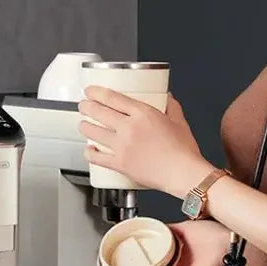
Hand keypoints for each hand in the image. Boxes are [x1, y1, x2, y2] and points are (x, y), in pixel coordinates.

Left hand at [78, 87, 211, 197]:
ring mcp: (122, 146)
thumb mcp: (179, 122)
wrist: (184, 174)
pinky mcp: (120, 164)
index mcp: (143, 114)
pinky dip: (89, 153)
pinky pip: (97, 158)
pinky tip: (88, 150)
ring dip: (84, 126)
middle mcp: (129, 128)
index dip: (96, 92)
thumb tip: (166, 98)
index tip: (90, 91)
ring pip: (93, 133)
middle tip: (83, 106)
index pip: (112, 98)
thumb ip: (171, 107)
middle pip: (98, 112)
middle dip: (86, 107)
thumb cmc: (184, 151)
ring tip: (83, 124)